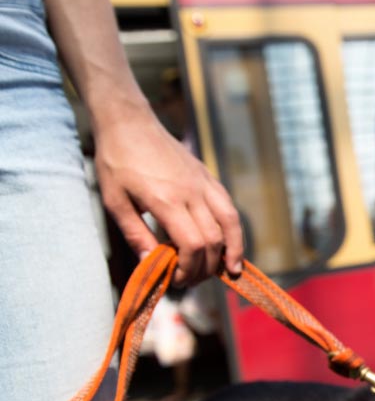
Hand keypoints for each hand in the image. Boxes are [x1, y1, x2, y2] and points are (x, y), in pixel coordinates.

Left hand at [94, 102, 243, 285]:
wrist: (129, 122)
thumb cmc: (116, 161)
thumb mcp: (115, 202)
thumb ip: (135, 234)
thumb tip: (151, 264)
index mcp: (166, 201)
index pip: (192, 244)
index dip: (189, 267)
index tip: (176, 277)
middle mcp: (191, 193)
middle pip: (213, 239)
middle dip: (205, 266)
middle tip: (191, 278)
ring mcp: (203, 184)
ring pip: (230, 222)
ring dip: (233, 250)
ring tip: (231, 270)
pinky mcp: (207, 177)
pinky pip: (228, 207)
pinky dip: (233, 229)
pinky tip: (229, 242)